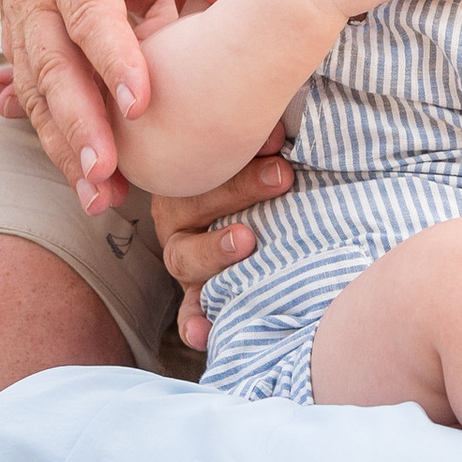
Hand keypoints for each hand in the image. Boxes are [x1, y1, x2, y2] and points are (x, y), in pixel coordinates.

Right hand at [0, 0, 241, 211]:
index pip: (89, 11)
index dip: (111, 56)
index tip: (140, 100)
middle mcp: (37, 0)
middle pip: (52, 67)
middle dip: (78, 123)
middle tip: (106, 170)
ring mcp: (24, 32)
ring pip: (40, 97)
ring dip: (66, 149)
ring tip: (99, 198)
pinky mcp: (26, 55)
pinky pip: (39, 105)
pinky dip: (60, 146)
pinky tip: (87, 187)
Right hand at [151, 132, 294, 349]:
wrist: (262, 209)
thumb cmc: (262, 172)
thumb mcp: (259, 151)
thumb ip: (266, 137)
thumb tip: (281, 128)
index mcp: (188, 177)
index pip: (201, 160)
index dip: (238, 148)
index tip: (279, 140)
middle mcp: (180, 220)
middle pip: (194, 206)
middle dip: (238, 190)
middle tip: (281, 176)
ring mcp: (187, 261)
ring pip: (187, 259)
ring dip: (215, 251)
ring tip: (247, 241)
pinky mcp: (198, 297)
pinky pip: (190, 313)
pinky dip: (196, 323)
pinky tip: (205, 333)